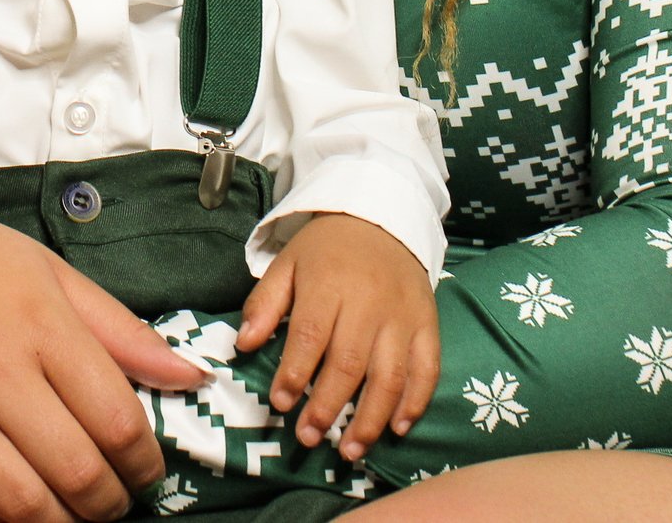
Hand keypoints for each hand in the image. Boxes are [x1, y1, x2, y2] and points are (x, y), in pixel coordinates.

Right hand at [0, 175, 204, 522]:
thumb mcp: (53, 274)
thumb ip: (122, 331)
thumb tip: (190, 379)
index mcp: (42, 322)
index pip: (118, 421)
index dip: (145, 463)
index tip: (145, 471)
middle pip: (76, 470)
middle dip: (109, 503)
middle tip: (112, 502)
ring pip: (19, 501)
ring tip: (68, 513)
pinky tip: (6, 514)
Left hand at [237, 212, 437, 460]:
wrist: (381, 220)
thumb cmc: (326, 251)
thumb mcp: (287, 265)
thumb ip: (264, 304)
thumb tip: (242, 344)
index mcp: (329, 284)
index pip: (311, 335)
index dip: (294, 372)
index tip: (279, 403)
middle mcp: (370, 303)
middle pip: (350, 363)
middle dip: (327, 407)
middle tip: (308, 438)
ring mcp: (403, 317)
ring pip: (391, 375)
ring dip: (371, 418)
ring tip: (350, 451)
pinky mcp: (428, 325)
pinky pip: (428, 369)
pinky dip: (415, 403)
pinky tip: (397, 429)